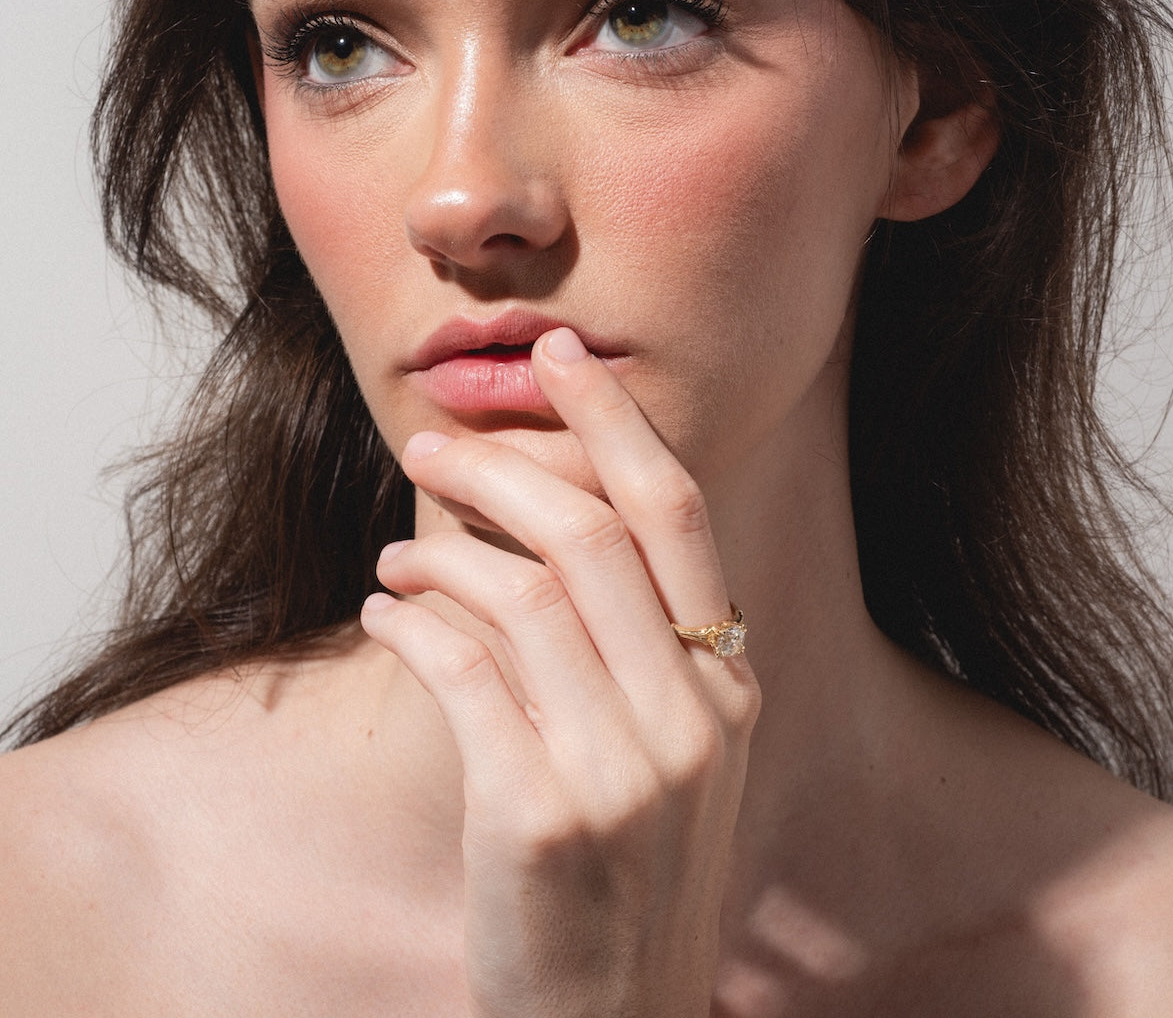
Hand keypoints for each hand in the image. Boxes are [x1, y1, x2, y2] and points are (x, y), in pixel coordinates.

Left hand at [361, 327, 760, 1017]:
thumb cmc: (626, 877)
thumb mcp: (666, 759)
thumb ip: (633, 650)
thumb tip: (541, 527)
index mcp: (730, 691)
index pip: (677, 515)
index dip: (617, 419)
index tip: (561, 355)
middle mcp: (691, 719)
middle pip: (589, 536)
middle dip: (500, 468)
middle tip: (431, 445)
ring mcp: (620, 771)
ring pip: (517, 594)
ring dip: (438, 554)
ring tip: (395, 558)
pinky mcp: (536, 816)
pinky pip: (459, 672)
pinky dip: (410, 622)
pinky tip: (384, 613)